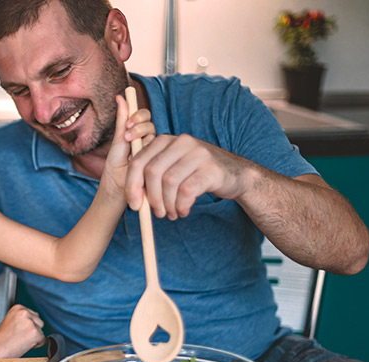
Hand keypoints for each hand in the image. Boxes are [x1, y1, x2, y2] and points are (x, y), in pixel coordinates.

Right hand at [0, 304, 44, 357]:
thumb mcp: (11, 321)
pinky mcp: (35, 333)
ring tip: (20, 340)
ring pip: (41, 331)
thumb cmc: (1, 338)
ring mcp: (30, 322)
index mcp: (18, 308)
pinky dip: (36, 345)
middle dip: (32, 331)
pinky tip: (23, 344)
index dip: (26, 326)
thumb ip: (23, 318)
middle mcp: (25, 312)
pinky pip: (42, 340)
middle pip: (39, 322)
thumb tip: (37, 319)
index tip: (17, 331)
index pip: (33, 315)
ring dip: (34, 337)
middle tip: (19, 337)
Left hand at [101, 95, 154, 201]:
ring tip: (130, 152)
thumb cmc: (115, 168)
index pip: (143, 116)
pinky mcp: (158, 163)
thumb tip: (120, 97)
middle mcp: (147, 141)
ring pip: (154, 137)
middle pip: (150, 124)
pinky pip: (157, 152)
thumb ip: (122, 121)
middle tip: (128, 136)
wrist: (118, 190)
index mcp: (136, 133)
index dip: (138, 116)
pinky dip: (148, 153)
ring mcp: (153, 152)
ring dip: (142, 141)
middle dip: (140, 126)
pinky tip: (137, 159)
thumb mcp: (118, 143)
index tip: (129, 124)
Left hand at [125, 134, 254, 219]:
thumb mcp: (174, 166)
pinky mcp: (211, 169)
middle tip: (157, 213)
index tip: (134, 205)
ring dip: (168, 205)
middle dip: (151, 198)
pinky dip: (181, 206)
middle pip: (152, 172)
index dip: (132, 185)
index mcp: (166, 140)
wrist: (236, 174)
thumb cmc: (198, 173)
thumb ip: (154, 175)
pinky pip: (187, 191)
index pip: (139, 161)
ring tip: (172, 214)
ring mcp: (198, 153)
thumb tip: (133, 199)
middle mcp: (181, 142)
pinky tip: (184, 211)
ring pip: (169, 183)